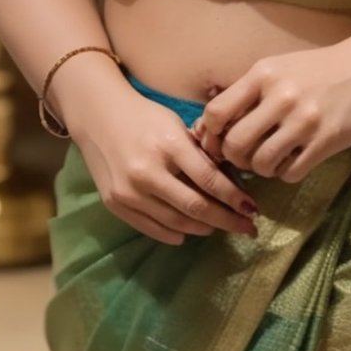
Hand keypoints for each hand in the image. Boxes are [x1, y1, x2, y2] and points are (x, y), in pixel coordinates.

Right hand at [73, 85, 260, 246]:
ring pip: (177, 224)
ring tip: (220, 227)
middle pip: (196, 208)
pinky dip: (176, 234)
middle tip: (247, 228)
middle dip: (227, 221)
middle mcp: (147, 172)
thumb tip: (230, 184)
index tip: (253, 209)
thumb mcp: (176, 126)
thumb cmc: (145, 116)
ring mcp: (129, 192)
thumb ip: (199, 155)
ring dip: (204, 229)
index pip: (210, 180)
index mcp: (168, 146)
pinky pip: (153, 229)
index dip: (235, 199)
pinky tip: (191, 232)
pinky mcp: (116, 204)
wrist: (98, 116)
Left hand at [190, 26, 350, 184]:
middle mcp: (280, 95)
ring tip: (271, 160)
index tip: (218, 141)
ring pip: (261, 163)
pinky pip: (290, 172)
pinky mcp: (325, 141)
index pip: (217, 112)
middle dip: (234, 158)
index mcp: (263, 74)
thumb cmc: (319, 70)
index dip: (211, 134)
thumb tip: (210, 126)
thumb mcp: (279, 68)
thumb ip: (247, 93)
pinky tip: (293, 161)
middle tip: (245, 157)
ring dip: (261, 169)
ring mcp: (304, 120)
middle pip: (235, 143)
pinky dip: (285, 173)